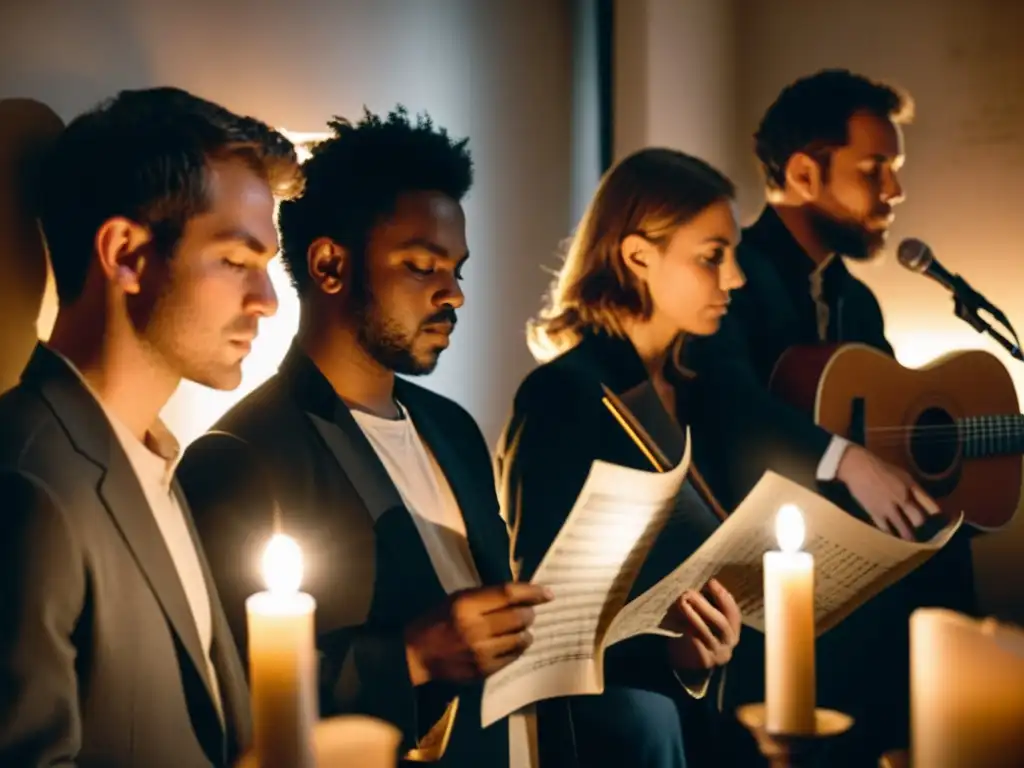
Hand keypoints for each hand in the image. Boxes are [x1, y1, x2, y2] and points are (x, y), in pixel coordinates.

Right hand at [404, 583, 552, 684]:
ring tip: (522, 628)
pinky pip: (512, 658)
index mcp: (466, 606)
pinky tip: (512, 643)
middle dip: (530, 613)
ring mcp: (481, 653)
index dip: (531, 592)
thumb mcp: (457, 598)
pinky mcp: (483, 671)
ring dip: (526, 631)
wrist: (417, 655)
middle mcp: (475, 629)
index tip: (548, 593)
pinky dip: (517, 648)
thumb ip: (486, 596)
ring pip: (520, 639)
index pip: (508, 595)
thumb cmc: (437, 620)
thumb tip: (520, 594)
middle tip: (530, 611)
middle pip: (518, 617)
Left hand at [666, 579, 740, 672]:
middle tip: (689, 593)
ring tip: (681, 602)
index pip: (733, 612)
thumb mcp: (708, 620)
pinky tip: (677, 621)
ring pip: (706, 633)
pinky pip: (695, 644)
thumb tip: (698, 585)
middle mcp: (729, 642)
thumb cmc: (700, 633)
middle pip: (721, 623)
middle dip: (705, 606)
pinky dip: (686, 631)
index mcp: (733, 628)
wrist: (691, 664)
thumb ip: (707, 606)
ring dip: (693, 616)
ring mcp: (717, 653)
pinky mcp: (703, 661)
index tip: (711, 582)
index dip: (723, 597)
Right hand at [835, 444, 940, 540]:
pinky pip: (886, 529)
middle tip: (925, 534)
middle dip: (922, 528)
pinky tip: (892, 540)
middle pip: (919, 519)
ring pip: (903, 528)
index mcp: (911, 486)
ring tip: (911, 544)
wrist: (858, 467)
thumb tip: (922, 503)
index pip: (930, 505)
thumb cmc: (880, 468)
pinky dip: (890, 535)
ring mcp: (889, 507)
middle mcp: (903, 498)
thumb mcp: (902, 474)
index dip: (937, 515)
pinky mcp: (875, 513)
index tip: (941, 522)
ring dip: (909, 537)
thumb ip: (913, 489)